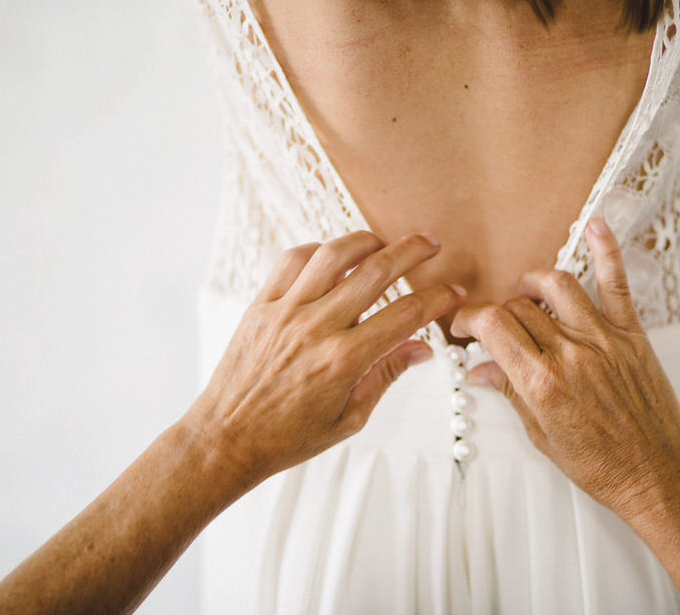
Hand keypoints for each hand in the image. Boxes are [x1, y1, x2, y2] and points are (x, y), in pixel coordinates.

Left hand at [181, 230, 464, 499]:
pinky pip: (291, 261)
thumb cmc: (286, 437)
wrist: (226, 439)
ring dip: (366, 240)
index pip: (405, 314)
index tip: (453, 292)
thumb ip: (386, 376)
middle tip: (431, 245)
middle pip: (376, 271)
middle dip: (412, 252)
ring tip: (384, 242)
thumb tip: (421, 349)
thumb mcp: (349, 419)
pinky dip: (317, 250)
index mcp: (344, 360)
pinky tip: (333, 257)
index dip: (437, 298)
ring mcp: (285, 311)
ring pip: (334, 254)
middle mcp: (316, 328)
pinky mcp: (261, 305)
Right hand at [450, 217, 679, 521]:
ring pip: (558, 284)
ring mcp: (603, 340)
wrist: (656, 475)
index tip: (464, 326)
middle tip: (493, 325)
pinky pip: (616, 285)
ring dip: (532, 283)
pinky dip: (606, 251)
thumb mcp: (541, 435)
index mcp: (541, 382)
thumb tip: (480, 370)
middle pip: (519, 307)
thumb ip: (510, 393)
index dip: (470, 319)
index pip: (493, 327)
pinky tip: (594, 227)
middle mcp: (570, 354)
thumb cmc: (601, 465)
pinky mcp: (632, 336)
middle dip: (498, 311)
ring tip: (524, 293)